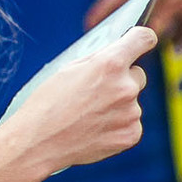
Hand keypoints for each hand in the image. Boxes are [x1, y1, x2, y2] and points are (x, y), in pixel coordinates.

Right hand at [0, 25, 155, 179]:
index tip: (138, 43)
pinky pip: (131, 123)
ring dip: (117, 105)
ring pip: (132, 102)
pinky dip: (117, 125)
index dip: (141, 39)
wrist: (37, 142)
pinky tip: (95, 129)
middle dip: (122, 80)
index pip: (144, 39)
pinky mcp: (131, 134)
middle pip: (138, 74)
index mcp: (110, 64)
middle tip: (95, 93)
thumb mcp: (68, 69)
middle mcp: (126, 87)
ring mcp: (131, 113)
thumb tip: (118, 53)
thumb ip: (99, 59)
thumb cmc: (47, 103)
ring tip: (89, 115)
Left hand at [85, 0, 181, 41]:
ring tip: (138, 52)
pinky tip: (173, 45)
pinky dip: (177, 42)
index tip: (89, 23)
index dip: (101, 11)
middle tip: (111, 45)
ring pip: (155, 34)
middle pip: (132, 23)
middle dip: (121, 36)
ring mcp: (177, 8)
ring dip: (146, 43)